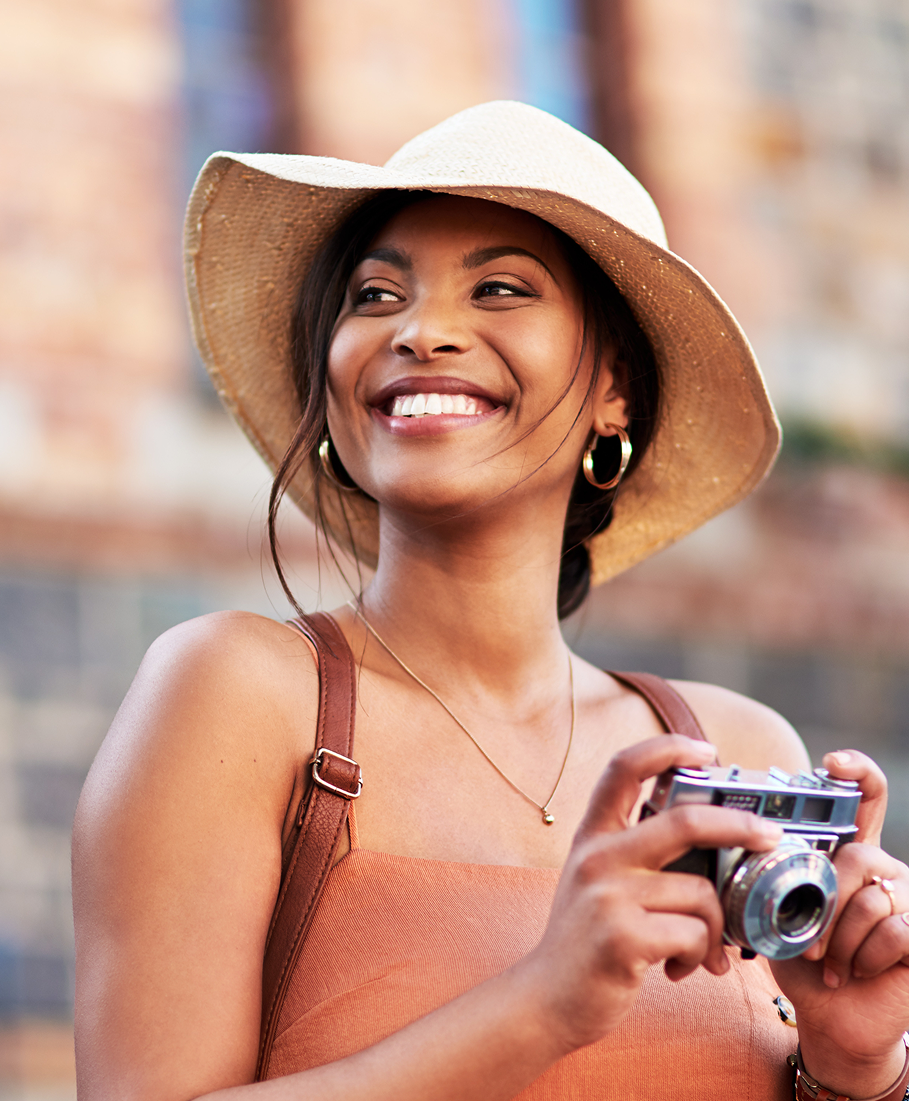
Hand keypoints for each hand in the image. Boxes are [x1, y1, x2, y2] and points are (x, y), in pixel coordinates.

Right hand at [523, 735, 784, 1053]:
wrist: (546, 999)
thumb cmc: (588, 940)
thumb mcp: (599, 881)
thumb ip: (640, 856)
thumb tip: (714, 841)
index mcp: (594, 835)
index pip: (625, 767)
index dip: (668, 748)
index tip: (706, 750)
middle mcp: (598, 856)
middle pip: (684, 822)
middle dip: (738, 826)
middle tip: (768, 836)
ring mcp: (608, 895)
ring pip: (700, 894)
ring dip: (713, 929)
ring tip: (697, 951)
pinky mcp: (622, 937)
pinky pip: (694, 935)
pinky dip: (700, 957)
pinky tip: (677, 968)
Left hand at [771, 750, 908, 1094]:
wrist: (832, 1018)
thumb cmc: (803, 960)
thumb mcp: (779, 913)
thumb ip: (772, 878)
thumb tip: (736, 847)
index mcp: (848, 854)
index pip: (865, 797)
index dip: (856, 772)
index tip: (832, 762)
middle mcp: (884, 868)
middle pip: (860, 857)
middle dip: (827, 903)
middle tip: (807, 940)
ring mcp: (908, 901)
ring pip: (873, 900)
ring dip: (840, 940)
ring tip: (829, 963)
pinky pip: (895, 931)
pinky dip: (864, 957)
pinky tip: (854, 973)